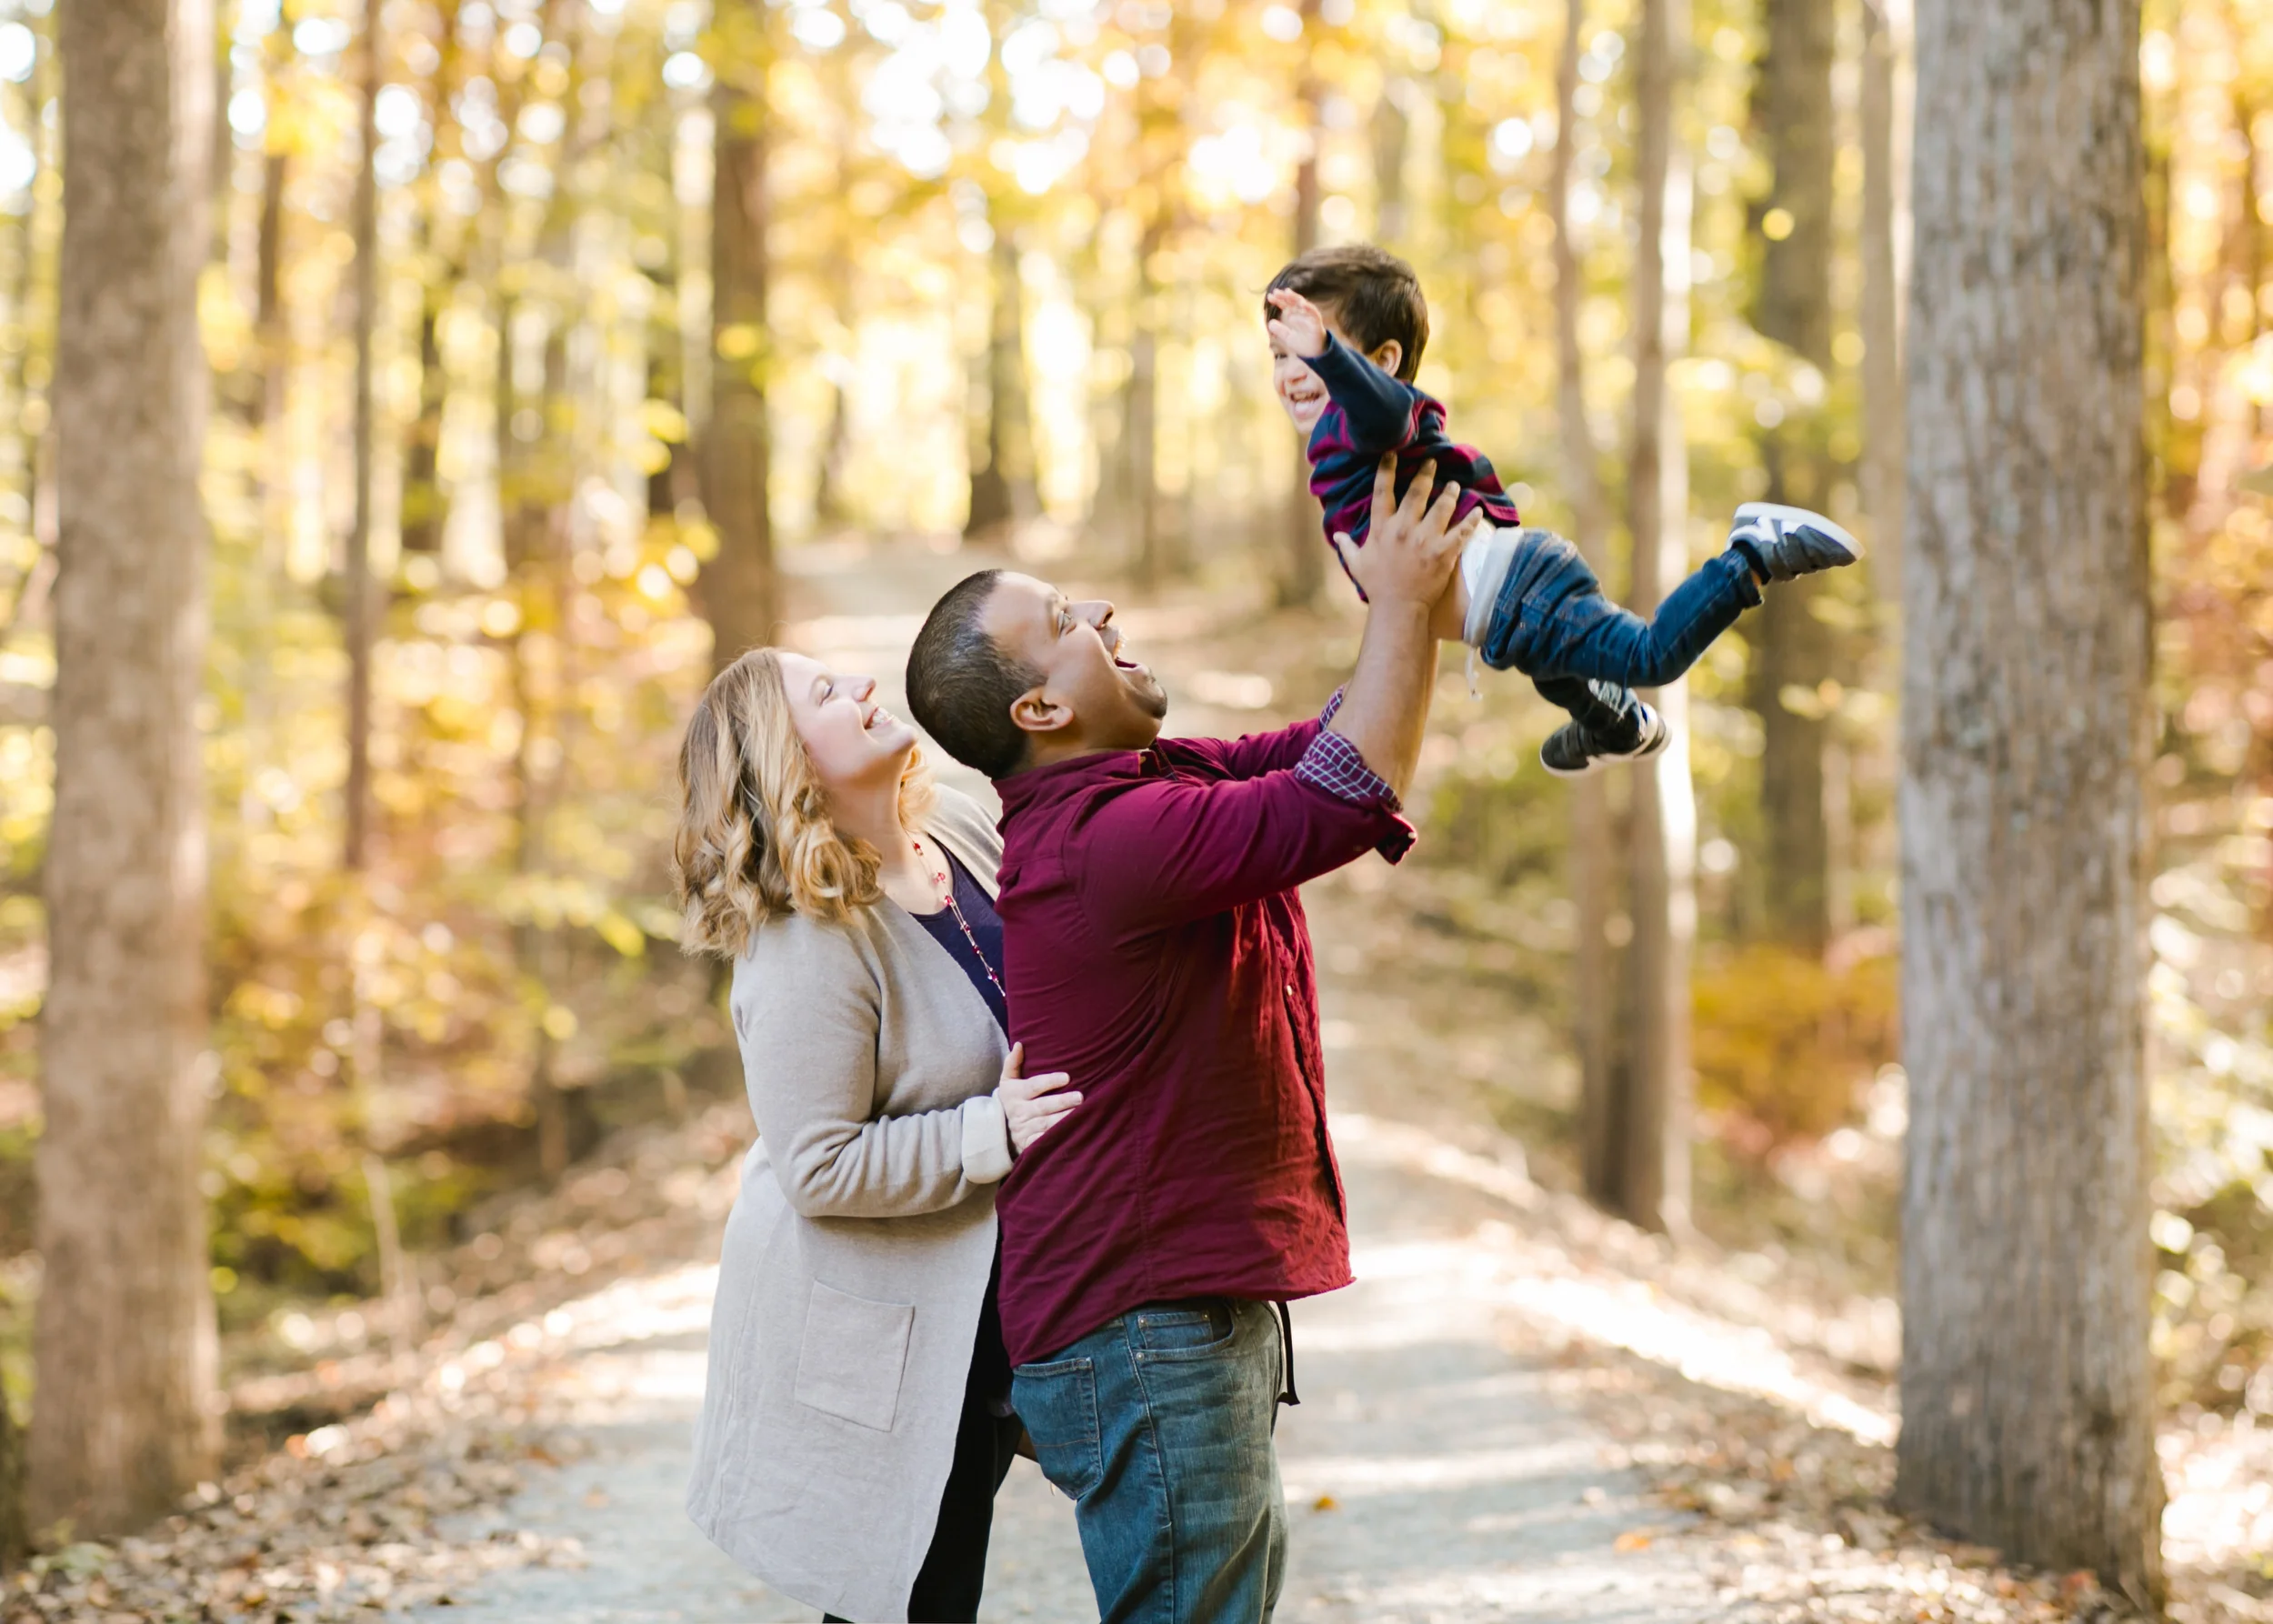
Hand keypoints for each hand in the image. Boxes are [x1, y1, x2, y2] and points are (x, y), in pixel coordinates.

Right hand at [997, 1042, 1080, 1155]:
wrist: (1002, 1131)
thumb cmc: (1014, 1098)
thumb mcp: (1009, 1080)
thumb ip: (1013, 1062)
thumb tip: (1019, 1044)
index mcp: (1015, 1094)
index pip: (1033, 1086)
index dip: (1050, 1081)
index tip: (1067, 1077)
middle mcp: (1019, 1112)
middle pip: (1043, 1106)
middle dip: (1062, 1101)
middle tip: (1080, 1097)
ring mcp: (1023, 1130)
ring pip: (1046, 1124)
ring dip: (1064, 1119)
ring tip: (1082, 1113)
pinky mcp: (1028, 1144)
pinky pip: (1044, 1141)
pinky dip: (1058, 1137)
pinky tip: (1073, 1132)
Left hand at [1266, 287, 1328, 358]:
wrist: (1315, 352)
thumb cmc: (1302, 343)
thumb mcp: (1288, 337)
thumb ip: (1280, 330)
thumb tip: (1270, 323)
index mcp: (1294, 315)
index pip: (1285, 305)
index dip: (1278, 300)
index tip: (1269, 297)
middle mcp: (1302, 313)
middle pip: (1293, 301)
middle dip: (1285, 296)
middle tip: (1276, 292)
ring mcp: (1310, 316)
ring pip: (1303, 303)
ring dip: (1295, 298)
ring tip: (1287, 293)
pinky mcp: (1317, 321)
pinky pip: (1313, 313)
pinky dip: (1308, 308)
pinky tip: (1302, 304)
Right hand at [1336, 454, 1470, 611]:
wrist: (1398, 609)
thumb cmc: (1377, 587)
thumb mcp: (1357, 564)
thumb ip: (1347, 545)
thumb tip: (1338, 534)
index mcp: (1382, 529)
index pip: (1381, 492)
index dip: (1386, 470)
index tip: (1392, 453)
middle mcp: (1404, 529)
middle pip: (1417, 492)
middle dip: (1426, 473)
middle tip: (1432, 461)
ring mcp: (1426, 540)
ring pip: (1442, 506)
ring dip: (1450, 493)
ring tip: (1455, 485)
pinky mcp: (1444, 553)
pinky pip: (1462, 531)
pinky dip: (1472, 520)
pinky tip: (1477, 511)